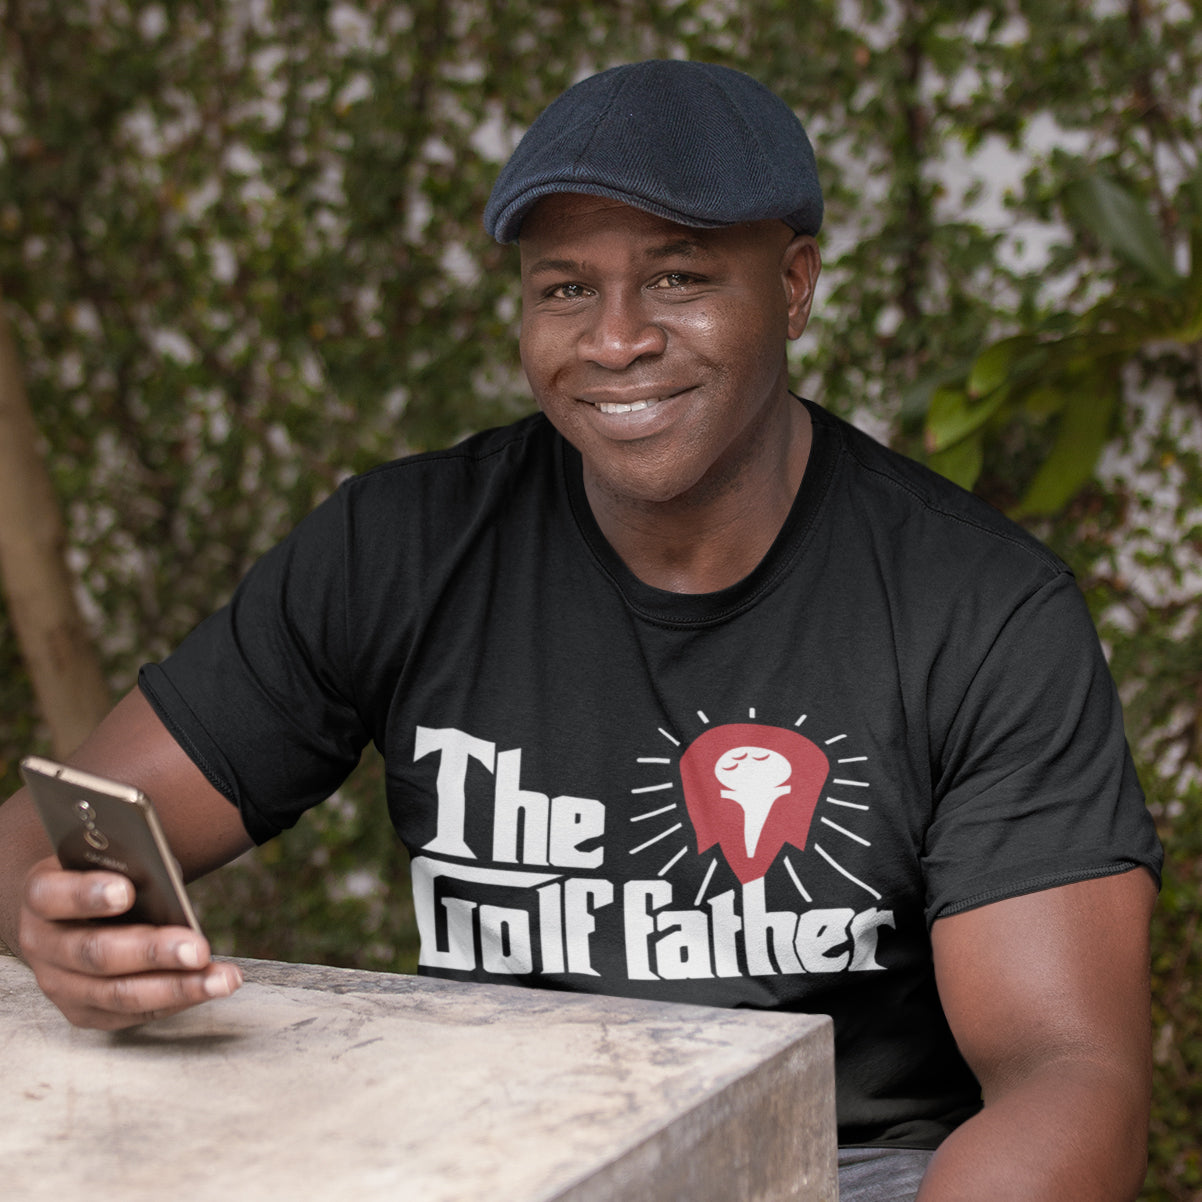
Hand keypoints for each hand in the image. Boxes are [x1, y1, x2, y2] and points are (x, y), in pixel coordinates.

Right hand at [18, 856, 242, 1029]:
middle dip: (152, 953)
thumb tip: (169, 881)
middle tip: (198, 949)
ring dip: (178, 987)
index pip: (53, 895)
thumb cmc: (100, 877)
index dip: (87, 894)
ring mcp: (60, 985)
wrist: (72, 915)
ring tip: (223, 979)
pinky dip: (177, 1000)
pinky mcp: (84, 1013)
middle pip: (94, 953)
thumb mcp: (106, 860)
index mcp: (41, 896)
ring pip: (118, 994)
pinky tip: (210, 986)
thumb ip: (131, 865)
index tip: (126, 891)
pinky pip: (134, 1012)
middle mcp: (42, 945)